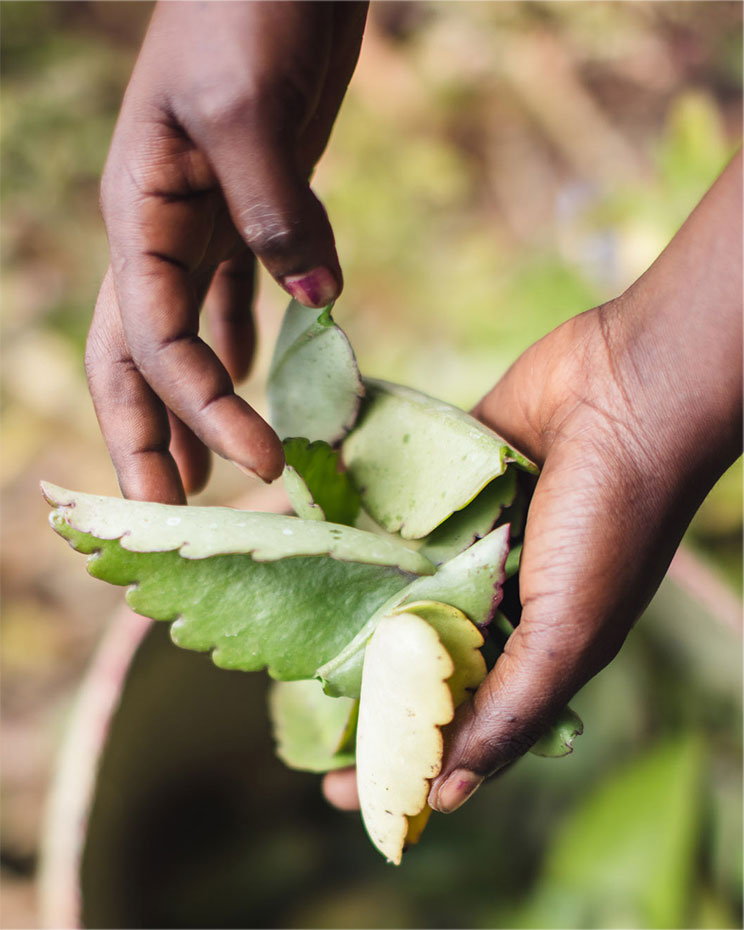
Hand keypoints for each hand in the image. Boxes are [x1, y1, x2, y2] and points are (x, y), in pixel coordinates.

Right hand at [86, 1, 367, 502]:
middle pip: (136, 358)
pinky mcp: (252, 208)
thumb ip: (273, 210)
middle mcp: (159, 229)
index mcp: (141, 212)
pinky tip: (258, 374)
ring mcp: (204, 221)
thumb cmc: (248, 3)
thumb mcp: (249, 103)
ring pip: (183, 335)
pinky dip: (245, 339)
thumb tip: (315, 305)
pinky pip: (235, 290)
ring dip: (192, 405)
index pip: (152, 341)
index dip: (198, 411)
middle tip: (170, 513)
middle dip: (147, 438)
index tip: (258, 465)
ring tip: (208, 470)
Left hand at [324, 152, 741, 813]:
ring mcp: (463, 539)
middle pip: (408, 658)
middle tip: (285, 711)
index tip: (333, 792)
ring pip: (388, 585)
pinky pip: (379, 512)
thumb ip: (515, 710)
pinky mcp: (442, 483)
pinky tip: (285, 532)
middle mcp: (491, 599)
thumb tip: (452, 795)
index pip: (452, 722)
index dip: (398, 761)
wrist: (627, 392)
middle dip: (354, 687)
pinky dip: (338, 522)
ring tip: (268, 626)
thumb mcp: (571, 632)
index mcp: (527, 647)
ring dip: (335, 604)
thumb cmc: (615, 521)